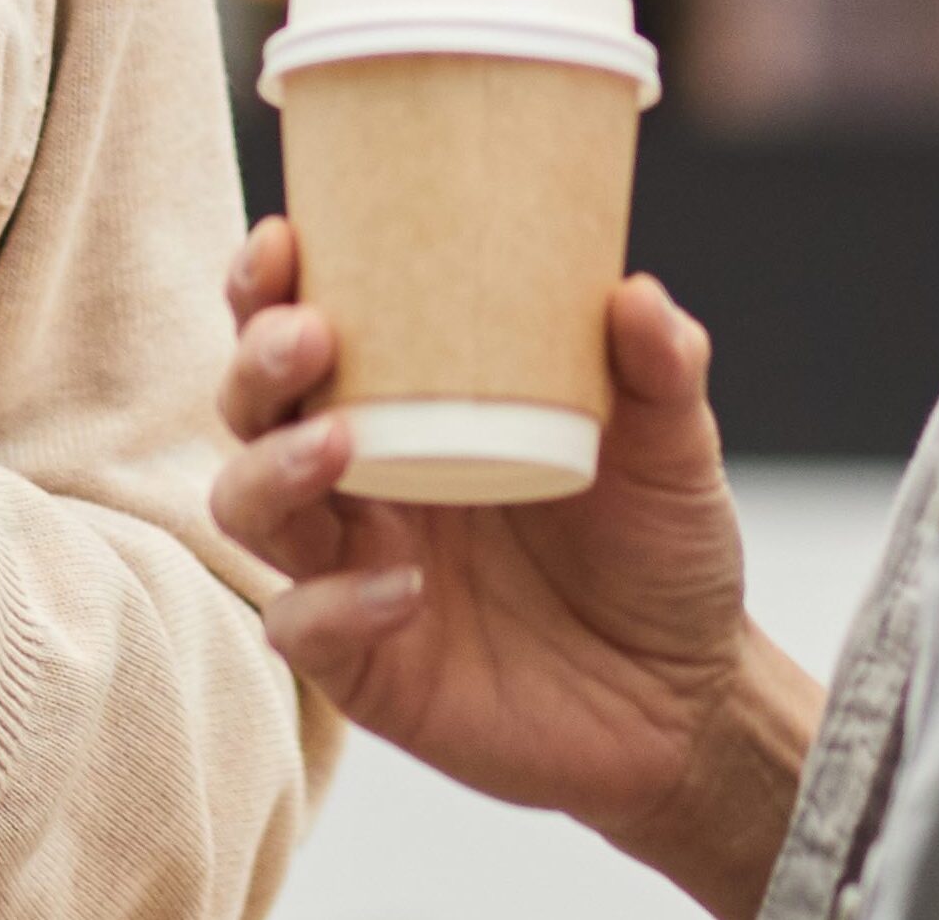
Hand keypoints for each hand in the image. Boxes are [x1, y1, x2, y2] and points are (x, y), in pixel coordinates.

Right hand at [209, 217, 806, 910]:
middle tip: (309, 337)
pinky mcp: (366, 665)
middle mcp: (364, 484)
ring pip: (250, 510)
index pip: (305, 334)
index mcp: (411, 408)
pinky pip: (305, 628)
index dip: (266, 287)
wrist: (688, 700)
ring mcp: (355, 572)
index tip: (285, 239)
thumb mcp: (674, 452)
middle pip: (252, 411)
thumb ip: (662, 371)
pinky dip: (334, 604)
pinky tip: (405, 587)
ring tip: (341, 445)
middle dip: (256, 366)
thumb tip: (636, 293)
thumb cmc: (662, 556)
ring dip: (274, 470)